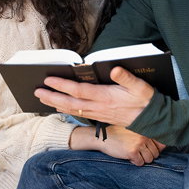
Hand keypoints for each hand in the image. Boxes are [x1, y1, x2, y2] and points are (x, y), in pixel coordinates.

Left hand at [35, 66, 154, 126]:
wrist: (152, 119)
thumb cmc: (146, 100)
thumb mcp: (140, 86)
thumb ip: (127, 77)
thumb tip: (114, 69)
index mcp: (106, 97)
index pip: (79, 90)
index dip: (62, 85)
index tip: (49, 79)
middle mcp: (99, 107)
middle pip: (70, 103)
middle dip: (52, 97)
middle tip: (36, 92)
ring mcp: (98, 113)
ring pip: (72, 109)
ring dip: (55, 104)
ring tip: (42, 98)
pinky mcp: (100, 117)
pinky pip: (78, 113)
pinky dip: (66, 110)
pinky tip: (59, 107)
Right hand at [70, 125, 165, 165]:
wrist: (104, 137)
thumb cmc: (119, 134)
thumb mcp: (134, 130)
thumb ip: (147, 136)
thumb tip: (163, 147)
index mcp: (146, 130)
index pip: (161, 143)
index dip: (156, 149)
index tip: (149, 149)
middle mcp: (144, 136)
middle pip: (156, 153)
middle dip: (147, 155)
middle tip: (137, 151)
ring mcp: (139, 144)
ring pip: (149, 159)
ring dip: (142, 159)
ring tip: (133, 153)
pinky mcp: (132, 152)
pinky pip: (140, 163)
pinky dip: (135, 162)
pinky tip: (129, 156)